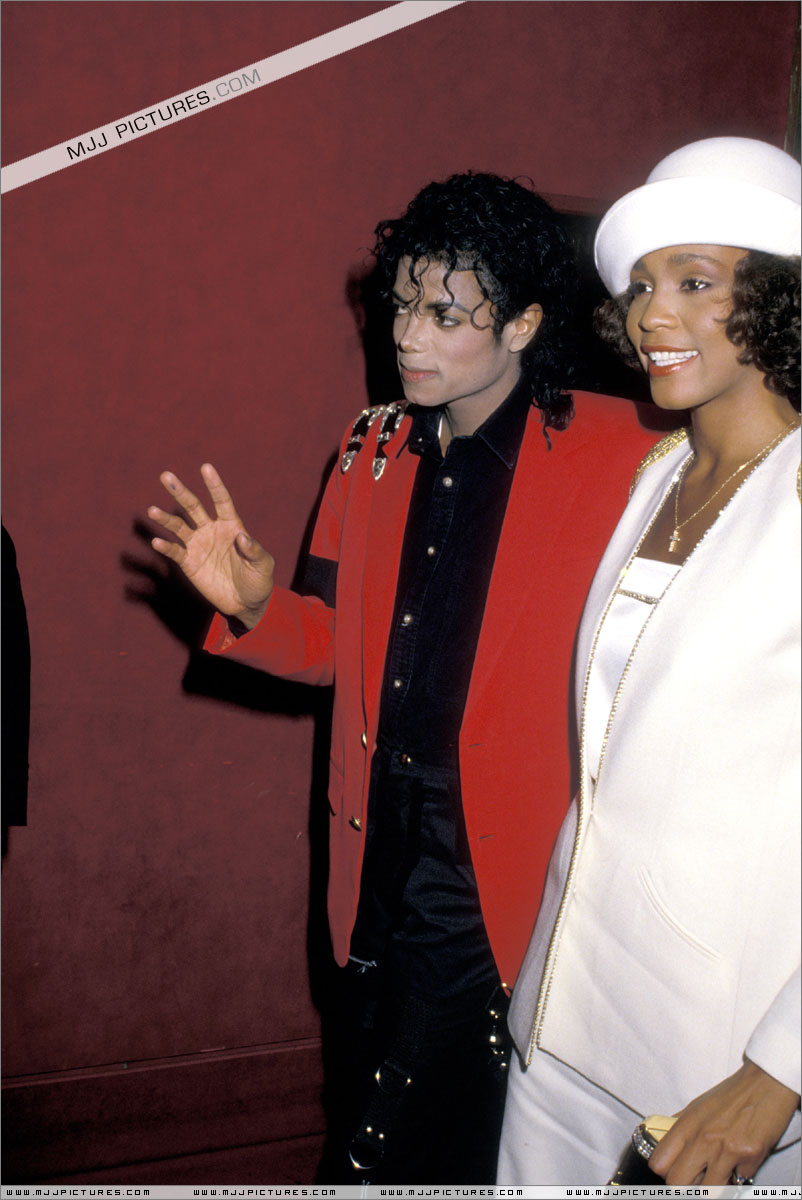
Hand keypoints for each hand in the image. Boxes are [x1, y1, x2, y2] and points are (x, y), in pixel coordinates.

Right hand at [148, 463, 273, 627]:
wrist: (246, 603)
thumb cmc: (258, 580)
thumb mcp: (263, 565)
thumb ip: (254, 550)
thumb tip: (242, 537)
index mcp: (231, 525)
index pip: (222, 501)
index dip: (214, 485)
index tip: (206, 467)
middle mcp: (211, 530)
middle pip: (193, 507)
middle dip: (180, 492)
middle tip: (166, 476)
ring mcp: (198, 545)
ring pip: (179, 527)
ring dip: (165, 519)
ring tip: (152, 510)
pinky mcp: (189, 563)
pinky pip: (175, 552)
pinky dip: (165, 547)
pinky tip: (157, 541)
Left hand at [649, 1060, 799, 1184]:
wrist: (766, 1083)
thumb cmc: (733, 1094)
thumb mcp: (698, 1106)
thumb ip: (680, 1126)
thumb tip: (665, 1142)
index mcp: (688, 1124)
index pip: (659, 1162)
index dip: (664, 1171)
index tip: (671, 1171)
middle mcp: (704, 1138)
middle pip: (677, 1183)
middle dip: (685, 1185)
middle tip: (695, 1178)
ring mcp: (726, 1150)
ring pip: (707, 1192)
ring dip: (712, 1186)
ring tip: (717, 1172)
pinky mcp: (750, 1158)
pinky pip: (737, 1182)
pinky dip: (737, 1176)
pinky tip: (739, 1161)